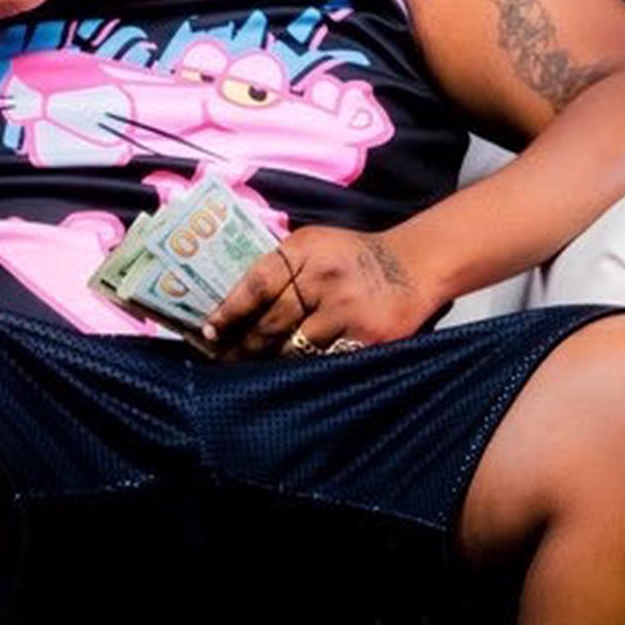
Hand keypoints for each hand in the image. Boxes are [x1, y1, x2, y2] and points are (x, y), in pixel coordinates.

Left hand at [198, 226, 435, 357]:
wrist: (416, 264)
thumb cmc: (353, 256)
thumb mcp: (313, 244)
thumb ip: (278, 267)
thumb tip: (232, 304)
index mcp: (304, 252)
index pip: (257, 285)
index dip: (229, 312)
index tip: (208, 333)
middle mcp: (324, 280)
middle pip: (271, 325)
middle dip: (242, 348)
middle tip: (220, 362)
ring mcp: (347, 312)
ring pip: (294, 350)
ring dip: (269, 365)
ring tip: (247, 375)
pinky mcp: (367, 339)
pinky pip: (325, 363)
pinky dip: (303, 373)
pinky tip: (288, 380)